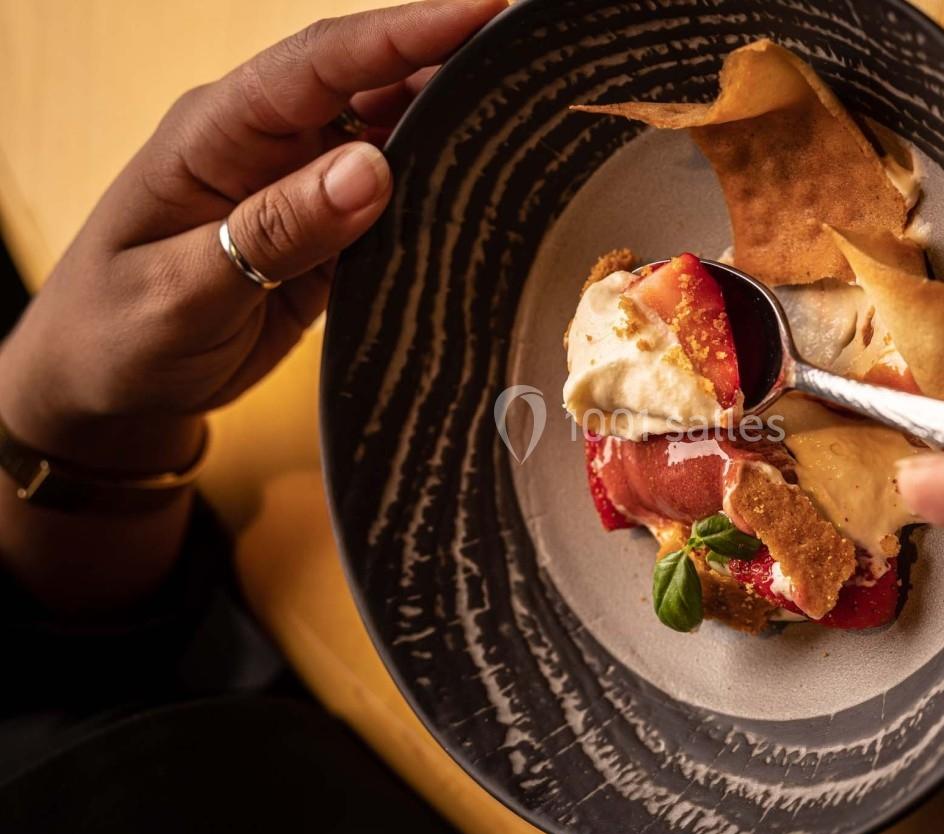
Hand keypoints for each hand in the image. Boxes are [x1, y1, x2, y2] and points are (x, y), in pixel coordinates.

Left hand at [0, 0, 503, 472]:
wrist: (107, 387)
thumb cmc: (117, 331)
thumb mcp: (179, 289)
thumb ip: (271, 229)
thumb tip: (373, 168)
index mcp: (218, 132)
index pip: (320, 63)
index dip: (405, 34)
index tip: (483, 11)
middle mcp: (269, 145)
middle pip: (373, 87)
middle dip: (452, 65)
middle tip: (536, 58)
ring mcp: (301, 190)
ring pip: (394, 143)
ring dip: (456, 131)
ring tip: (534, 116)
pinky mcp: (326, 236)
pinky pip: (395, 206)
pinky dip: (441, 199)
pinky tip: (488, 195)